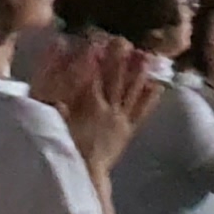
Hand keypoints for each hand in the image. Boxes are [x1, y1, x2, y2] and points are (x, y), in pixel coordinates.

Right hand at [42, 36, 164, 180]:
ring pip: (131, 90)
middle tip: (122, 39)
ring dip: (138, 72)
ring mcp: (121, 118)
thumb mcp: (56, 122)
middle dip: (118, 57)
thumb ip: (56, 98)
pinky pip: (141, 112)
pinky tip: (157, 86)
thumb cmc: (66, 147)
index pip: (94, 73)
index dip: (95, 55)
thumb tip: (56, 85)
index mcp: (90, 103)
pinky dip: (149, 99)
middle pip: (115, 77)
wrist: (85, 175)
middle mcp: (109, 107)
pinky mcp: (128, 130)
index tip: (97, 38)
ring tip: (145, 55)